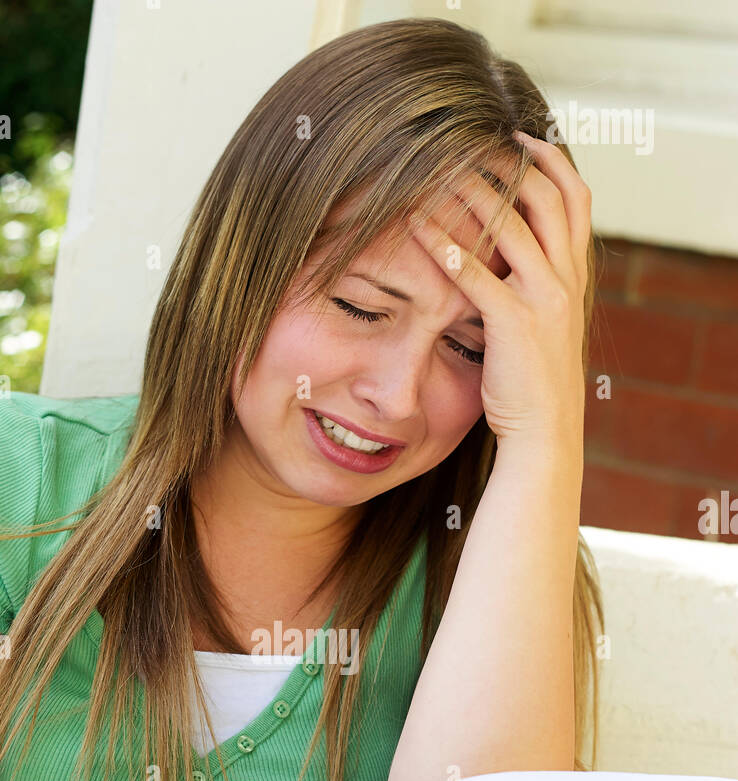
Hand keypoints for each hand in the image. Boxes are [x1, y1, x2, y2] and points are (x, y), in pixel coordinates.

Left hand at [407, 132, 590, 444]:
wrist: (545, 433)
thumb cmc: (534, 385)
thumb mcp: (544, 325)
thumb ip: (532, 287)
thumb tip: (503, 258)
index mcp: (575, 276)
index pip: (576, 198)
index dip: (549, 160)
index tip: (519, 136)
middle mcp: (566, 280)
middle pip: (546, 196)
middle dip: (509, 160)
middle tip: (471, 138)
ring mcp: (543, 299)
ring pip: (510, 223)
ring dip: (472, 189)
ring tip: (437, 167)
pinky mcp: (513, 323)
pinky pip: (474, 272)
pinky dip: (443, 244)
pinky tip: (415, 226)